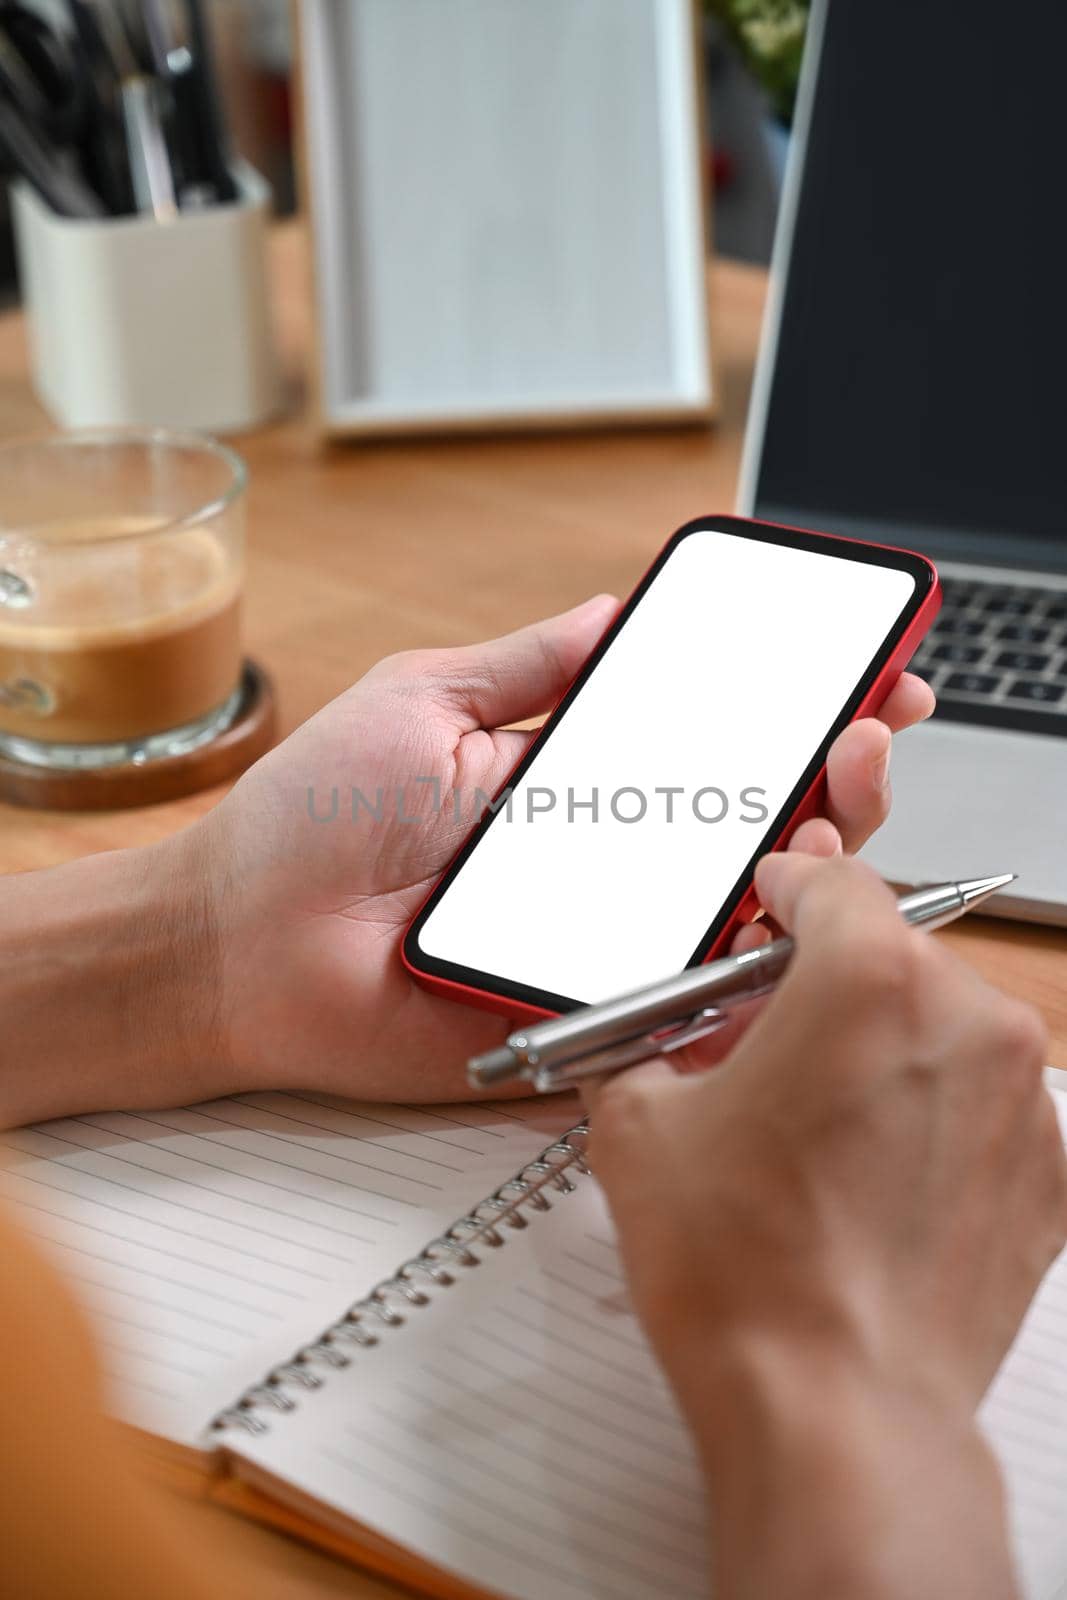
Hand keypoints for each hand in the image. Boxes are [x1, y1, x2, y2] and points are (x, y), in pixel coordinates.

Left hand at [185, 599, 931, 1101]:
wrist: (243, 943)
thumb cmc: (311, 821)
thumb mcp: (423, 702)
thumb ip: (526, 664)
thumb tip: (612, 608)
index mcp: (575, 781)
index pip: (714, 740)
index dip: (797, 708)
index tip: (866, 669)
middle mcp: (607, 858)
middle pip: (756, 823)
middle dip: (837, 773)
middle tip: (865, 733)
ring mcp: (605, 937)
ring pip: (746, 911)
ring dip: (816, 856)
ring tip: (834, 800)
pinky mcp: (587, 1013)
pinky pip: (689, 1001)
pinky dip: (753, 966)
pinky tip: (787, 909)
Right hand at [588, 854, 1064, 1599]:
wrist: (836, 1412)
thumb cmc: (750, 1277)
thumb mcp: (639, 1127)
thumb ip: (650, 1048)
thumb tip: (658, 1047)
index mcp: (868, 980)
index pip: (833, 879)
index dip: (786, 888)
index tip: (770, 906)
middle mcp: (965, 1022)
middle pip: (889, 954)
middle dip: (823, 983)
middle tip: (763, 1037)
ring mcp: (1022, 1102)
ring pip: (940, 1028)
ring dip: (879, 1049)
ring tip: (814, 1126)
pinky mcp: (1048, 1176)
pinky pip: (982, 1106)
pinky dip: (931, 1117)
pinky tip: (869, 1177)